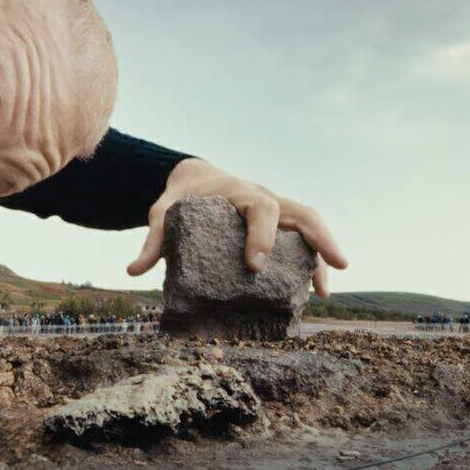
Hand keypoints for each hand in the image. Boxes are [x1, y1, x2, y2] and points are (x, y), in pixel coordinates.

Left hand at [127, 158, 346, 297]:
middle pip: (302, 213)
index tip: (255, 265)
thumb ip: (152, 238)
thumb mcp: (162, 212)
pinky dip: (311, 263)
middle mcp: (264, 198)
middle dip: (319, 238)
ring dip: (321, 255)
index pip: (260, 209)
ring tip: (324, 291)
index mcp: (239, 192)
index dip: (261, 235)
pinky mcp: (277, 226)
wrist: (195, 178)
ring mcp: (275, 211)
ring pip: (308, 226)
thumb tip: (133, 270)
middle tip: (336, 264)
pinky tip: (315, 291)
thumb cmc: (181, 196)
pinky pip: (302, 241)